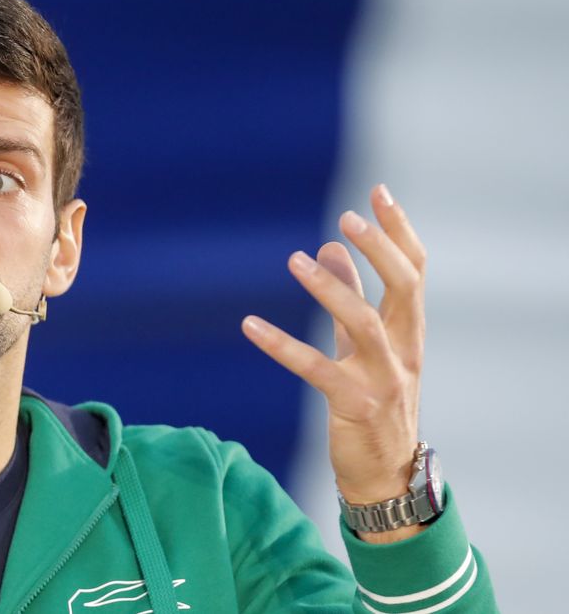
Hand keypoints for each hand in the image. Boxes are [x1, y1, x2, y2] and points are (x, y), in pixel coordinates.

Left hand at [241, 184, 425, 541]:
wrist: (386, 473)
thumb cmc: (376, 402)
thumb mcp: (364, 344)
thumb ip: (350, 294)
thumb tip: (328, 244)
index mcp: (410, 331)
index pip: (414, 270)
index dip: (398, 231)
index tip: (379, 192)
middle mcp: (405, 351)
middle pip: (404, 289)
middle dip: (379, 250)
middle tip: (347, 217)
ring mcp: (385, 379)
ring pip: (364, 324)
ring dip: (331, 289)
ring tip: (297, 259)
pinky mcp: (355, 405)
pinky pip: (316, 369)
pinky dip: (281, 345)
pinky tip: (250, 324)